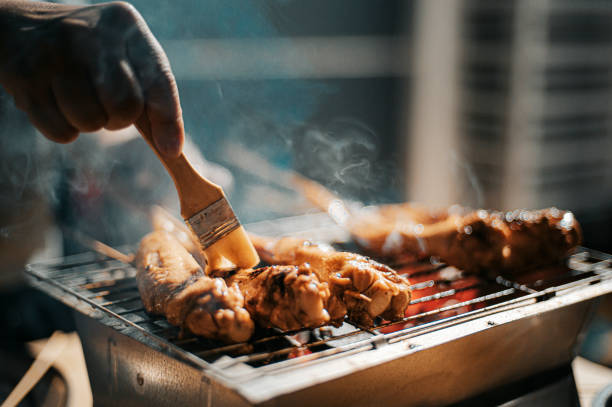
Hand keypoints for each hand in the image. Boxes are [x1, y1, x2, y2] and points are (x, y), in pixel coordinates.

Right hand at [0, 1, 183, 156]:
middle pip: (124, 106)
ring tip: (79, 100)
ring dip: (89, 124)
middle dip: (119, 118)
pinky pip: (62, 132)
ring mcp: (54, 53)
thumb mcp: (125, 56)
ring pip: (91, 122)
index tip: (170, 149)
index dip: (168, 118)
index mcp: (124, 24)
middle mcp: (89, 33)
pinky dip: (64, 130)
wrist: (21, 29)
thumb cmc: (90, 53)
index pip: (158, 78)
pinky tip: (56, 103)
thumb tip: (171, 149)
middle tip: (106, 106)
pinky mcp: (25, 77)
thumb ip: (153, 95)